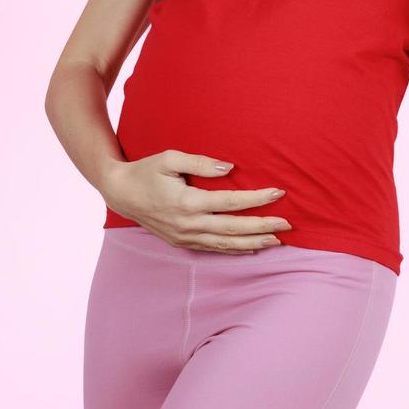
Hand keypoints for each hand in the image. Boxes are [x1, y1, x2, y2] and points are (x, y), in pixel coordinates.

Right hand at [101, 149, 293, 253]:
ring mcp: (185, 237)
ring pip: (226, 244)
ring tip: (277, 240)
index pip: (231, 202)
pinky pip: (213, 249)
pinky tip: (251, 248)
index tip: (279, 192)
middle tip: (288, 224)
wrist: (120, 193)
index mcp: (187, 202)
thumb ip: (200, 163)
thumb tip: (228, 168)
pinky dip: (234, 250)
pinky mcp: (182, 242)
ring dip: (253, 243)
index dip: (257, 198)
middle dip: (263, 226)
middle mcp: (188, 224)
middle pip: (234, 229)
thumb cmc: (146, 171)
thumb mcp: (169, 158)